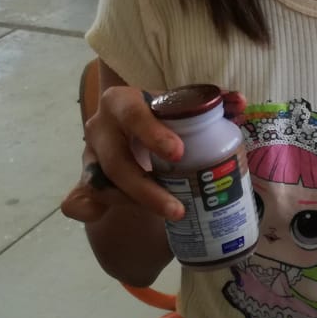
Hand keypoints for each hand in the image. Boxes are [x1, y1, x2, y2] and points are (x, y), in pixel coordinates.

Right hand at [67, 85, 245, 222]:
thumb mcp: (178, 108)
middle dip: (145, 188)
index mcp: (122, 102)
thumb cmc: (161, 118)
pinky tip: (99, 215)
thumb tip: (240, 102)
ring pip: (103, 184)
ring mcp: (90, 154)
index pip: (134, 115)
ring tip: (171, 215)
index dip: (153, 134)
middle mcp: (101, 127)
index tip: (180, 153)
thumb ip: (209, 103)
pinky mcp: (86, 180)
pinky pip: (77, 199)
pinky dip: (86, 209)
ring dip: (135, 204)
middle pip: (116, 160)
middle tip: (178, 208)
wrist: (131, 130)